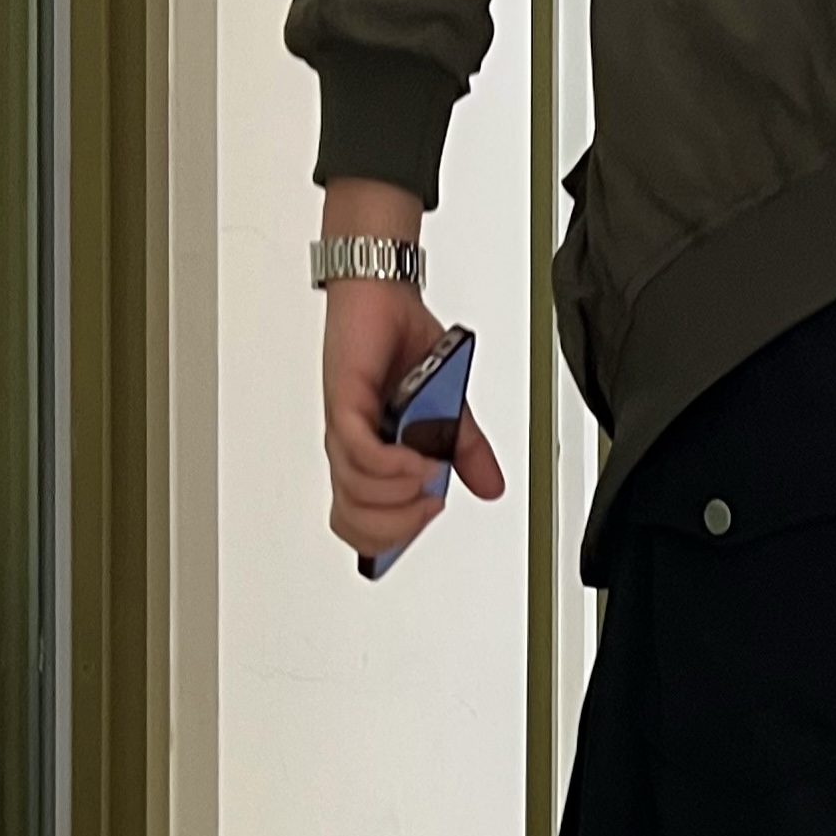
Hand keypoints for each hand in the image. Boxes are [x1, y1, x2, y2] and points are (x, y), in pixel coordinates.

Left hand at [319, 181, 504, 561]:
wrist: (384, 296)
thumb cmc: (402, 346)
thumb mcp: (451, 409)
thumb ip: (466, 452)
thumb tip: (490, 488)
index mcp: (371, 459)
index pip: (361, 524)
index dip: (389, 540)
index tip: (426, 516)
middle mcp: (354, 448)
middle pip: (354, 523)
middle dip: (397, 529)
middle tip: (429, 503)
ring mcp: (347, 428)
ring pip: (357, 493)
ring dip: (399, 494)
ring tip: (427, 474)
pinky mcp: (346, 403)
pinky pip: (361, 453)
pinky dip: (391, 466)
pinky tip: (415, 460)